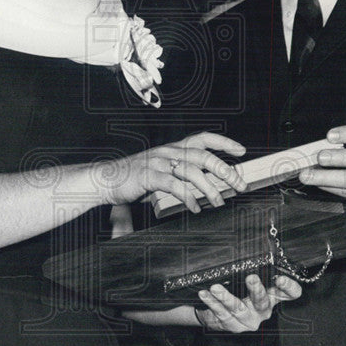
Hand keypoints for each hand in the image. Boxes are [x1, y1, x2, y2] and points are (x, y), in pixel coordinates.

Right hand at [99, 132, 246, 212]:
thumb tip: (203, 190)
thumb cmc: (134, 177)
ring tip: (218, 201)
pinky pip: (173, 185)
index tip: (241, 151)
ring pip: (191, 170)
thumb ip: (181, 177)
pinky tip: (195, 207)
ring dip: (209, 187)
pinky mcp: (148, 176)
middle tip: (238, 184)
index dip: (224, 142)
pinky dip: (187, 197)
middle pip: (203, 155)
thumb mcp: (161, 171)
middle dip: (224, 170)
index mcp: (173, 149)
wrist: (105, 179)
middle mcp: (168, 152)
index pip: (203, 138)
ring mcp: (158, 163)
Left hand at [195, 274, 301, 331]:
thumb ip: (253, 267)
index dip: (289, 287)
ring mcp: (249, 319)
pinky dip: (212, 303)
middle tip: (250, 277)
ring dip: (226, 298)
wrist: (218, 313)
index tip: (281, 279)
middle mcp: (263, 310)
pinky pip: (222, 313)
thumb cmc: (238, 290)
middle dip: (256, 289)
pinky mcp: (233, 325)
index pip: (290, 293)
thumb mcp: (248, 279)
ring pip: (239, 309)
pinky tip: (205, 295)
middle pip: (263, 301)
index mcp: (272, 296)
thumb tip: (249, 241)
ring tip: (216, 288)